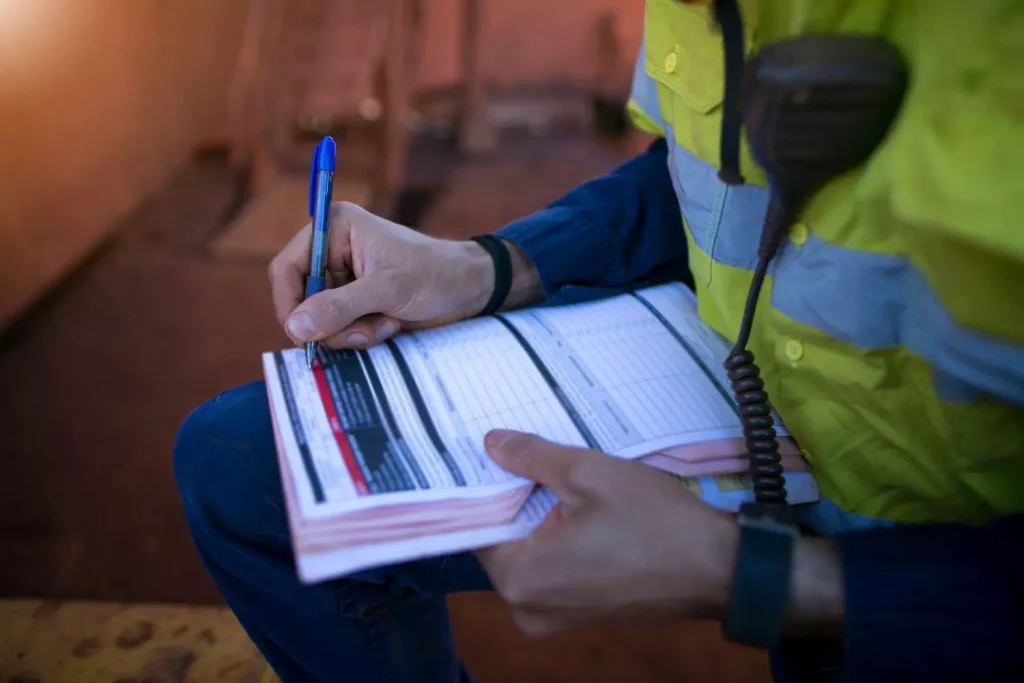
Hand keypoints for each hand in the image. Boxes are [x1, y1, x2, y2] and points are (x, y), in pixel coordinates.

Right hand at [269, 202, 525, 347]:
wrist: (470, 290)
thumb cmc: (435, 275)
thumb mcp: (387, 290)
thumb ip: (339, 307)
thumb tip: (295, 327)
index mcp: (335, 229)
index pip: (287, 268)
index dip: (289, 303)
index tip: (303, 333)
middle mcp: (333, 251)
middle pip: (302, 300)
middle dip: (331, 324)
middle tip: (363, 333)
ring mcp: (344, 279)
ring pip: (320, 320)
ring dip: (350, 332)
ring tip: (385, 325)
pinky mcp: (356, 302)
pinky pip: (339, 329)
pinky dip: (360, 335)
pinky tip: (389, 326)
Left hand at [475, 430, 739, 636]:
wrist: (719, 568)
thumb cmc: (654, 521)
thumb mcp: (588, 473)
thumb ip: (532, 457)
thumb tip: (491, 443)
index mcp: (520, 579)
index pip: (480, 524)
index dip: (490, 485)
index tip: (499, 454)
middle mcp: (527, 609)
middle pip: (503, 540)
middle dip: (519, 501)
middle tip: (538, 460)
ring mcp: (553, 618)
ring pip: (529, 554)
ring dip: (542, 519)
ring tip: (567, 481)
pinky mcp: (578, 616)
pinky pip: (553, 570)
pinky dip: (560, 541)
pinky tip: (584, 510)